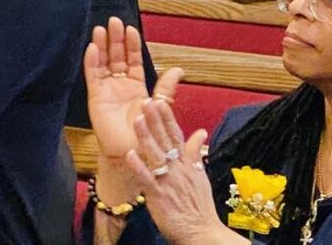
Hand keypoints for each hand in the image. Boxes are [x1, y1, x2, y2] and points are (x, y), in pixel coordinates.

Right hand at [85, 18, 183, 159]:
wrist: (136, 154)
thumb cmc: (149, 134)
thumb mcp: (161, 107)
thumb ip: (166, 88)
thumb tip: (179, 69)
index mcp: (136, 86)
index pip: (133, 60)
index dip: (131, 45)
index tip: (131, 29)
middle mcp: (120, 85)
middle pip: (116, 56)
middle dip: (115, 39)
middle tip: (114, 21)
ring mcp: (106, 90)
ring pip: (103, 62)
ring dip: (101, 45)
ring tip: (101, 29)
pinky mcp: (96, 97)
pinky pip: (92, 76)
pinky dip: (91, 61)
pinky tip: (92, 47)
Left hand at [124, 101, 236, 243]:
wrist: (202, 234)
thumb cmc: (199, 205)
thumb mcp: (200, 176)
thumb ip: (195, 153)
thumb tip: (201, 132)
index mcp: (187, 163)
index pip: (176, 135)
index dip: (167, 117)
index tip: (159, 100)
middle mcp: (178, 169)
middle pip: (165, 140)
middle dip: (155, 120)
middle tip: (146, 101)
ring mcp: (168, 181)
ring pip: (155, 155)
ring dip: (146, 137)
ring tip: (136, 119)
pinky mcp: (158, 196)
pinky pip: (147, 179)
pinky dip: (139, 167)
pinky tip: (129, 154)